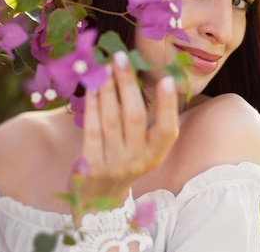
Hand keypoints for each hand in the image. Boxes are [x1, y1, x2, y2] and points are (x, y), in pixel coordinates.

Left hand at [70, 51, 178, 223]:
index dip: (168, 105)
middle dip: (128, 84)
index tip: (167, 79)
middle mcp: (139, 160)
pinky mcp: (92, 166)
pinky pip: (93, 129)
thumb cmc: (122, 162)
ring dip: (107, 89)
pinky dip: (93, 106)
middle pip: (135, 117)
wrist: (98, 202)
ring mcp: (115, 164)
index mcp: (156, 155)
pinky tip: (92, 88)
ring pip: (112, 119)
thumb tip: (132, 74)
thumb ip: (140, 120)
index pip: (167, 129)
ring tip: (104, 66)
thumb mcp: (140, 148)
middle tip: (121, 57)